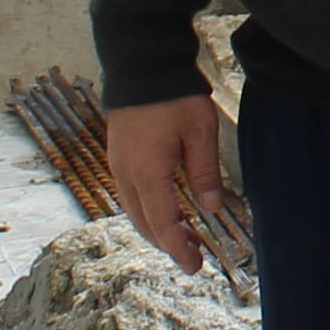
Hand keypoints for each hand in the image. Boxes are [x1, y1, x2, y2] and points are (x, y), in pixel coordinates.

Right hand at [107, 95, 225, 272]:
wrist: (142, 64)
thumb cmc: (174, 95)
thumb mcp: (200, 131)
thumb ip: (205, 172)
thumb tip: (211, 207)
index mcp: (147, 171)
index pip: (162, 222)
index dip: (178, 247)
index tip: (194, 266)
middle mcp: (126, 173)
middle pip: (145, 222)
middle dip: (168, 243)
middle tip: (194, 255)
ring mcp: (118, 164)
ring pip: (135, 210)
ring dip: (158, 227)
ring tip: (185, 236)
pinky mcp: (118, 155)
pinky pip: (131, 194)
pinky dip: (148, 210)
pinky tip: (168, 209)